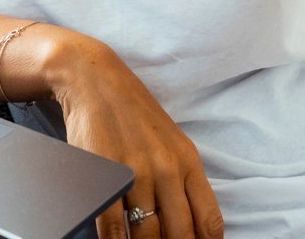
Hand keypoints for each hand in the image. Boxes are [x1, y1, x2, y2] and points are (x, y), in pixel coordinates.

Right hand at [52, 39, 223, 238]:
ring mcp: (136, 172)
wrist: (96, 81)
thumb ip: (184, 181)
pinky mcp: (106, 174)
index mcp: (188, 162)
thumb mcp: (172, 143)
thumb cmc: (135, 115)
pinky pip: (113, 225)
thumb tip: (191, 225)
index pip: (208, 220)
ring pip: (146, 235)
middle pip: (180, 234)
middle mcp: (166, 169)